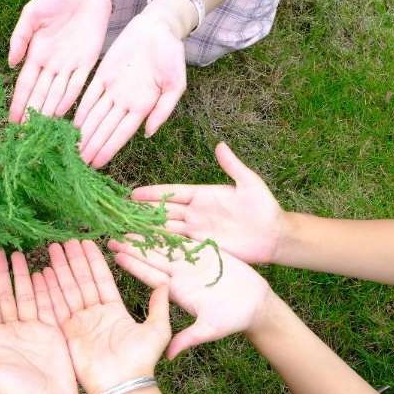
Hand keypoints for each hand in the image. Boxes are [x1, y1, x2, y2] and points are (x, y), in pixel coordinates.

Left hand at [0, 250, 79, 393]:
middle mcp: (12, 331)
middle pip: (5, 295)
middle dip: (1, 273)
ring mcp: (33, 329)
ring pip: (25, 295)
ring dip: (21, 275)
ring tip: (18, 254)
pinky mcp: (52, 331)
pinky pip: (46, 304)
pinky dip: (44, 287)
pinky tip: (41, 270)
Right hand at [8, 0, 110, 121]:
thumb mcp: (31, 14)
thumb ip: (20, 38)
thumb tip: (10, 63)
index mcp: (36, 54)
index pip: (25, 85)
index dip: (19, 103)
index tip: (12, 121)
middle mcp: (52, 64)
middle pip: (40, 95)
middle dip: (32, 115)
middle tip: (26, 136)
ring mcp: (69, 65)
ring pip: (57, 93)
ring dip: (49, 112)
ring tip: (42, 131)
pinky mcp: (87, 62)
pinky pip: (77, 84)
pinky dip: (69, 98)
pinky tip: (62, 112)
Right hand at [42, 240, 170, 393]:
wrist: (123, 385)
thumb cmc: (141, 360)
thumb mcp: (157, 329)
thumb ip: (159, 306)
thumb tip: (167, 284)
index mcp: (114, 311)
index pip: (101, 279)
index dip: (93, 260)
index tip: (86, 242)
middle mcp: (95, 314)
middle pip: (81, 281)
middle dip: (72, 260)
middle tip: (63, 240)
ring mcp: (79, 323)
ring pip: (67, 290)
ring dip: (59, 270)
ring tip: (51, 249)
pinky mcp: (67, 333)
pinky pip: (56, 308)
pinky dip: (49, 291)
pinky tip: (43, 273)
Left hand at [75, 13, 185, 167]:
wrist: (159, 28)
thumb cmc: (172, 56)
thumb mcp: (176, 84)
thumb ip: (163, 110)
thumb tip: (148, 133)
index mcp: (142, 106)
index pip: (121, 134)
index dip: (108, 149)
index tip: (97, 164)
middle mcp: (124, 101)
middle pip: (104, 129)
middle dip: (92, 147)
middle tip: (78, 163)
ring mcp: (112, 89)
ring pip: (94, 116)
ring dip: (84, 134)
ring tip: (73, 149)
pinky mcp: (102, 74)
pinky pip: (89, 96)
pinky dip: (81, 110)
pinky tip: (73, 124)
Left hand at [108, 236, 273, 358]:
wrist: (256, 306)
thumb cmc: (234, 320)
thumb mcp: (210, 329)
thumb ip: (188, 338)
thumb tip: (168, 356)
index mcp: (177, 291)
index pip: (150, 275)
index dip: (133, 264)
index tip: (116, 254)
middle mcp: (180, 276)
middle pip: (152, 257)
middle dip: (133, 246)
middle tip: (113, 233)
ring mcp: (192, 263)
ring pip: (166, 245)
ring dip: (148, 234)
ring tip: (129, 222)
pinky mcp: (206, 253)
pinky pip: (185, 238)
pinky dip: (172, 229)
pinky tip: (156, 218)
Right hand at [132, 142, 285, 263]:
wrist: (275, 236)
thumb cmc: (265, 207)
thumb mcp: (249, 184)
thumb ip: (233, 166)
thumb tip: (221, 145)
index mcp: (202, 194)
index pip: (171, 192)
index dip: (152, 193)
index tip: (131, 194)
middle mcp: (195, 212)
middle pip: (163, 211)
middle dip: (141, 212)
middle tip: (118, 213)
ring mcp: (197, 230)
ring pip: (166, 229)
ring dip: (145, 231)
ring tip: (123, 233)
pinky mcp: (201, 247)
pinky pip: (177, 246)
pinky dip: (161, 247)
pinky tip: (144, 248)